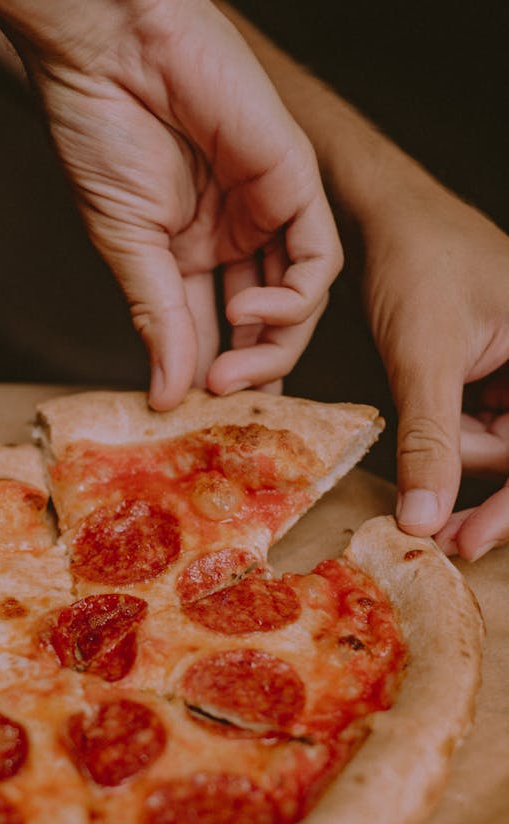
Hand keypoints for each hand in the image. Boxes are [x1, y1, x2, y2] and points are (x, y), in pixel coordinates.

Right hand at [0, 0, 341, 408]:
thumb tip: (164, 395)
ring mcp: (264, 210)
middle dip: (246, 366)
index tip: (193, 415)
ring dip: (272, 345)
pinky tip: (253, 309)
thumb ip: (155, 318)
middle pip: (258, 322)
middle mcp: (231, 234)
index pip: (206, 328)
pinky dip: (295, 296)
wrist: (109, 49)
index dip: (204, 373)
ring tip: (233, 369)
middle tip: (222, 396)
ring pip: (296, 300)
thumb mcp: (125, 245)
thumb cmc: (100, 132)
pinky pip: (317, 259)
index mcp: (184, 249)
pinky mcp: (294, 181)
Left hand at [360, 169, 508, 559]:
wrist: (388, 219)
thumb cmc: (417, 262)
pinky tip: (426, 426)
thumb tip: (423, 520)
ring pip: (497, 447)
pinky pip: (481, 428)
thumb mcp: (424, 358)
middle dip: (469, 468)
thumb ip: (429, 441)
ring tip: (416, 404)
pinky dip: (449, 437)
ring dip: (452, 449)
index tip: (468, 541)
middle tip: (426, 510)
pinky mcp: (500, 377)